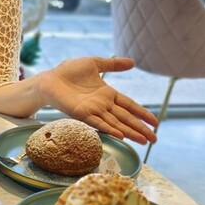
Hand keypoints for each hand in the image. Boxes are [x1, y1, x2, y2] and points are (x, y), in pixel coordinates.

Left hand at [41, 57, 157, 144]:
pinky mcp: (82, 114)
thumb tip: (133, 62)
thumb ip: (113, 65)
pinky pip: (98, 123)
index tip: (155, 122)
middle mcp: (103, 105)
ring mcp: (93, 111)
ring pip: (116, 123)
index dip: (142, 114)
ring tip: (144, 141)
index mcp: (108, 94)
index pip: (130, 106)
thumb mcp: (94, 64)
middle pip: (126, 118)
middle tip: (154, 139)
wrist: (49, 79)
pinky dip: (110, 129)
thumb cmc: (68, 72)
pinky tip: (121, 136)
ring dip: (130, 133)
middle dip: (141, 129)